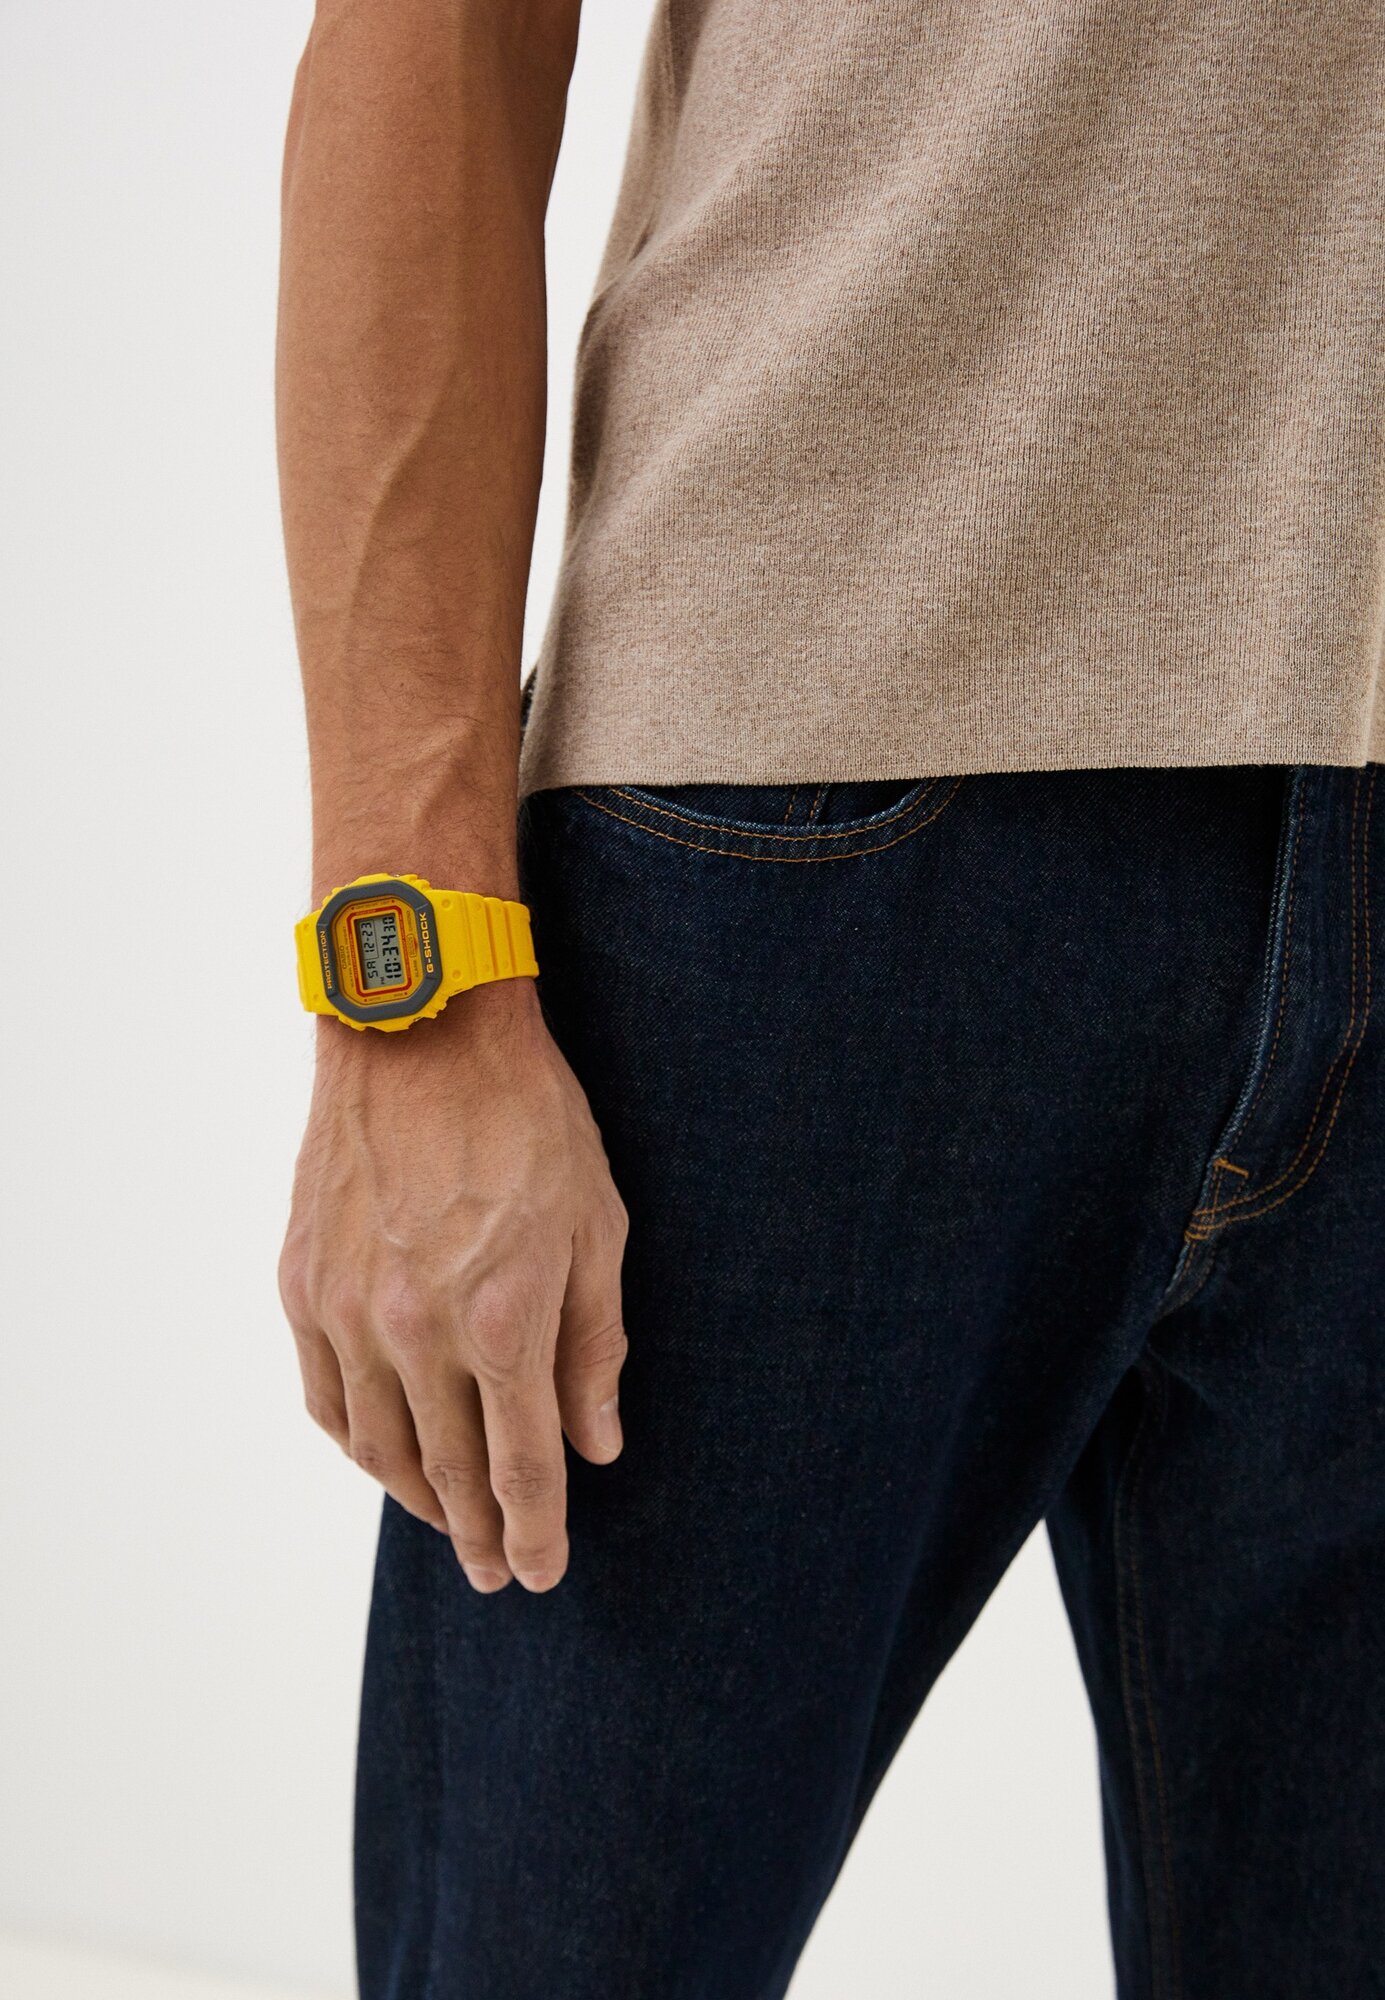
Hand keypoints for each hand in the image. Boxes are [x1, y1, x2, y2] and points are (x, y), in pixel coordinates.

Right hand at [278, 979, 627, 1592]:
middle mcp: (418, 1331)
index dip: (535, 1533)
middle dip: (478, 1534)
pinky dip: (356, 1443)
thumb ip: (596, 1345)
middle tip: (494, 1571)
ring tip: (448, 1525)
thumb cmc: (529, 1116)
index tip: (541, 1574)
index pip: (523, 1468)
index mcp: (504, 1321)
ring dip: (416, 1500)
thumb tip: (598, 1442)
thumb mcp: (598, 1224)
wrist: (422, 1030)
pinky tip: (382, 1456)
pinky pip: (325, 1397)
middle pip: (449, 1473)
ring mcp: (349, 1311)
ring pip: (379, 1448)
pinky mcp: (304, 1283)